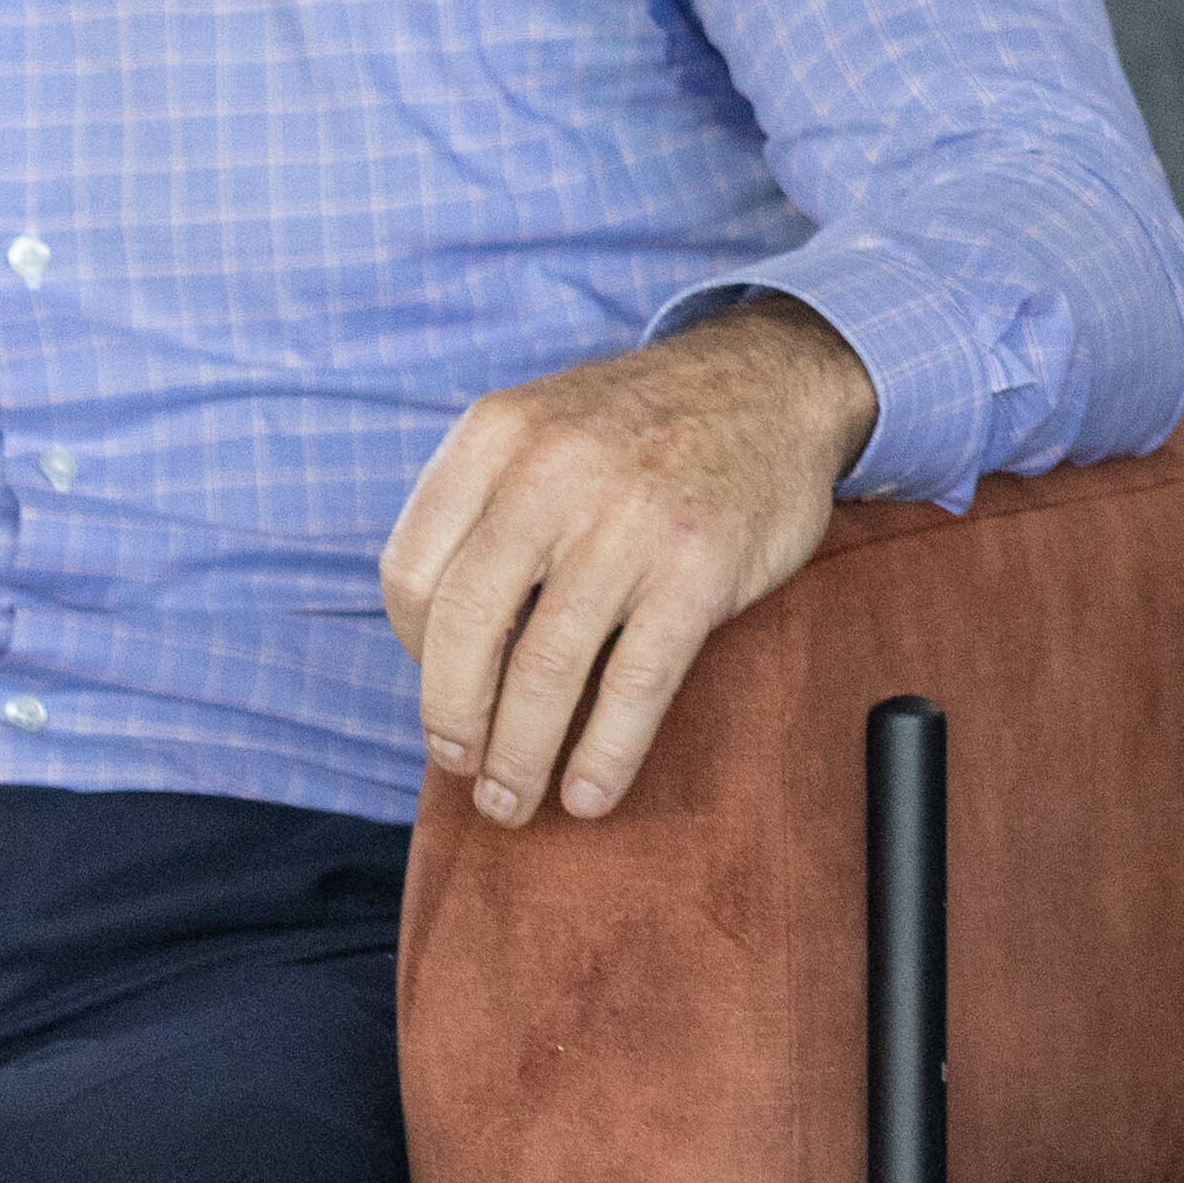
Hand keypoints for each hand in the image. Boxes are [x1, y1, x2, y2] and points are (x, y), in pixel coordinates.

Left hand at [382, 302, 878, 828]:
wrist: (772, 383)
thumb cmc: (645, 426)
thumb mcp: (544, 427)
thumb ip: (486, 506)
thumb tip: (443, 646)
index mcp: (496, 435)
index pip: (410, 570)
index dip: (414, 649)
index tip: (444, 683)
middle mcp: (552, 473)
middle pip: (465, 628)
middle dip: (454, 720)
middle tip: (461, 765)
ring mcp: (628, 523)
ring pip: (544, 670)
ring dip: (519, 756)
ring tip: (514, 799)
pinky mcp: (697, 572)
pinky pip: (634, 686)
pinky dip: (604, 754)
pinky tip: (590, 791)